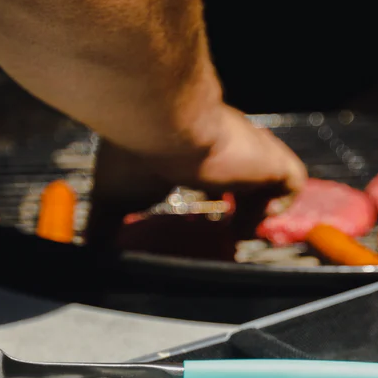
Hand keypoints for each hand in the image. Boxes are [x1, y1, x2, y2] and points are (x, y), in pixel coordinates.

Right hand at [86, 105, 306, 247]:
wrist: (163, 124)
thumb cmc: (134, 151)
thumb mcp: (113, 197)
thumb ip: (103, 225)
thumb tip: (87, 253)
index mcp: (192, 147)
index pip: (215, 170)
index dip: (216, 196)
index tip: (208, 227)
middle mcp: (225, 144)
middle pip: (245, 176)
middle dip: (242, 207)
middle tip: (227, 237)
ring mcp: (250, 150)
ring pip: (269, 178)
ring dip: (257, 210)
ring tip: (238, 234)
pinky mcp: (270, 160)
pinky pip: (291, 181)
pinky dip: (279, 205)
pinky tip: (253, 221)